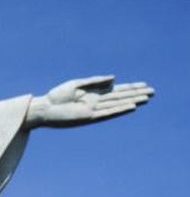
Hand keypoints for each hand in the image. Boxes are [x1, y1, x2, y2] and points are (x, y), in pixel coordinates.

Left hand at [26, 76, 152, 128]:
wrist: (44, 108)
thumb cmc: (57, 96)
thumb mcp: (77, 84)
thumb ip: (96, 81)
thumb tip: (115, 78)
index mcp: (94, 94)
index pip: (116, 90)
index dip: (131, 87)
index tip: (144, 85)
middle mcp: (97, 103)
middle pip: (121, 97)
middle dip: (136, 94)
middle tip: (153, 92)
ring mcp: (94, 110)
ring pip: (117, 105)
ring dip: (132, 101)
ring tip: (147, 99)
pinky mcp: (88, 117)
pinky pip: (108, 113)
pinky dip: (120, 109)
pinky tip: (131, 106)